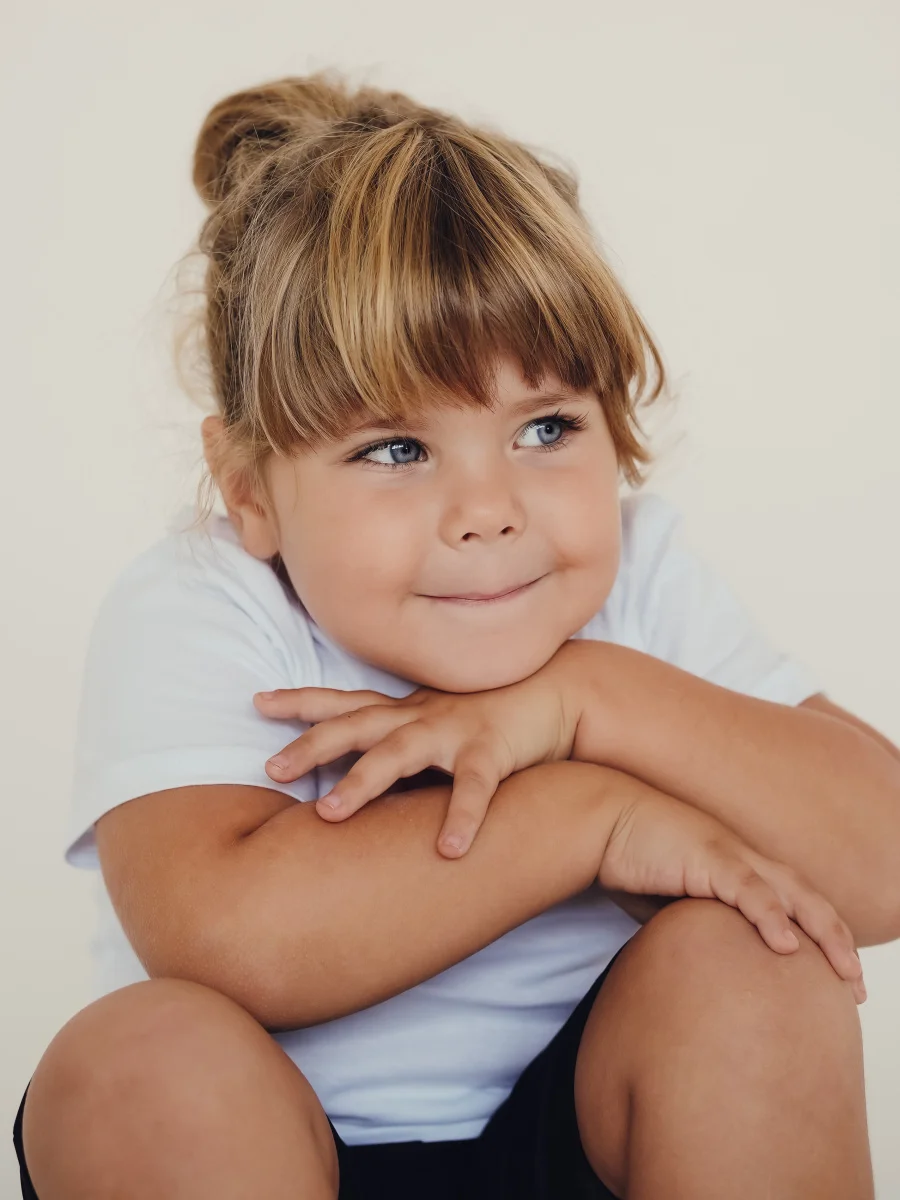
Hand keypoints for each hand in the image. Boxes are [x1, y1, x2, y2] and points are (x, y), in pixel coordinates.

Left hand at [254, 647, 583, 857]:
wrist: (557, 692)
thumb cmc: (491, 712)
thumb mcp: (437, 721)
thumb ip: (401, 740)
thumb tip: (358, 770)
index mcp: (405, 712)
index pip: (344, 702)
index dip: (300, 702)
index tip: (256, 702)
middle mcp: (420, 717)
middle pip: (354, 726)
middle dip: (311, 746)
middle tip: (270, 769)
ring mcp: (454, 731)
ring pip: (399, 754)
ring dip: (362, 781)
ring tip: (328, 813)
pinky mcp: (492, 752)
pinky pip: (475, 788)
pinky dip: (463, 819)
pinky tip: (450, 851)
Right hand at [597, 783, 866, 1002]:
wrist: (600, 820)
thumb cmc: (630, 856)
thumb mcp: (669, 899)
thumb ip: (694, 923)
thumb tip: (702, 959)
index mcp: (738, 867)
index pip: (794, 904)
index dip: (821, 938)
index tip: (837, 977)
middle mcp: (743, 857)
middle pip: (809, 899)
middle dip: (839, 941)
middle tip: (858, 986)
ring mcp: (729, 853)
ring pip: (793, 895)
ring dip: (825, 934)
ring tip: (846, 971)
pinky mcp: (708, 856)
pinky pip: (749, 889)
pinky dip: (771, 917)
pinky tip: (788, 946)